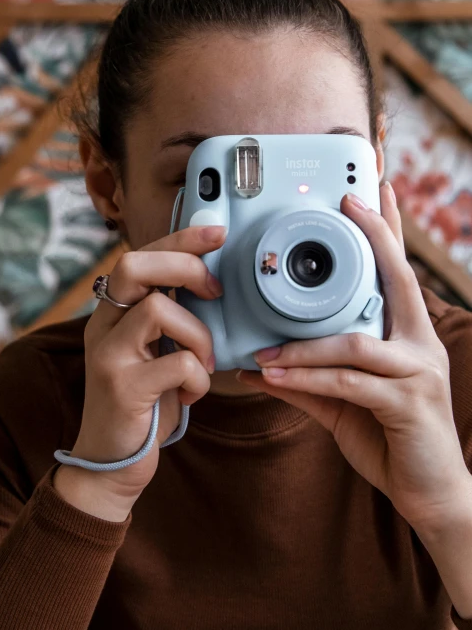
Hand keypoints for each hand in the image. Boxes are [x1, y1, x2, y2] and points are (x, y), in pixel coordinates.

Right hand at [55, 225, 225, 520]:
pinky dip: (198, 378)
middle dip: (185, 266)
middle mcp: (102, 327)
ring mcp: (108, 356)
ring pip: (157, 310)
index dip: (180, 238)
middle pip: (133, 265)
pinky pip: (176, 363)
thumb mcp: (154, 352)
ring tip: (204, 361)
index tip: (217, 233)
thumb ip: (170, 319)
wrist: (111, 462)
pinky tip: (193, 394)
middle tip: (214, 290)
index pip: (140, 256)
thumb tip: (211, 282)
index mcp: (112, 313)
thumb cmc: (144, 404)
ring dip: (198, 334)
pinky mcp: (122, 388)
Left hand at [238, 182, 471, 531]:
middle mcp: (420, 345)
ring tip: (264, 348)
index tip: (371, 195)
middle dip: (376, 238)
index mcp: (408, 336)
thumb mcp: (342, 403)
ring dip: (304, 343)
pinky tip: (274, 374)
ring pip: (355, 341)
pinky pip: (349, 382)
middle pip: (398, 281)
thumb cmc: (390, 438)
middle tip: (348, 205)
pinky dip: (307, 377)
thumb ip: (307, 380)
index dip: (387, 233)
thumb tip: (259, 365)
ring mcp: (419, 372)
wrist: (430, 493)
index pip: (398, 275)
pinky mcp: (408, 404)